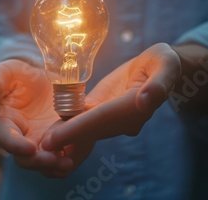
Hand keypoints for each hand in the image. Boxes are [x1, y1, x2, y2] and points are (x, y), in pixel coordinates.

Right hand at [0, 59, 69, 173]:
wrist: (37, 78)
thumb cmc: (15, 75)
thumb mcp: (4, 72)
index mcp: (5, 122)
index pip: (7, 139)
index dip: (17, 146)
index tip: (30, 148)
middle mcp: (21, 137)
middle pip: (26, 158)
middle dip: (40, 162)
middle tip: (56, 160)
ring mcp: (40, 141)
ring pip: (44, 162)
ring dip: (56, 165)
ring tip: (69, 162)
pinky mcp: (57, 140)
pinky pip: (61, 156)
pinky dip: (68, 160)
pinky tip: (77, 156)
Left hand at [42, 43, 181, 163]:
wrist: (158, 69)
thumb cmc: (163, 62)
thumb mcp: (166, 64)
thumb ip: (159, 83)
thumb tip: (144, 102)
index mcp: (135, 107)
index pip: (103, 118)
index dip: (79, 128)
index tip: (56, 137)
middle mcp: (123, 119)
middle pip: (91, 129)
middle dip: (67, 138)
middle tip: (41, 146)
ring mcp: (112, 119)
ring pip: (86, 129)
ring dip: (65, 137)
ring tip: (41, 143)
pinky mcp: (102, 111)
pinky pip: (84, 121)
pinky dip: (68, 128)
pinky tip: (50, 132)